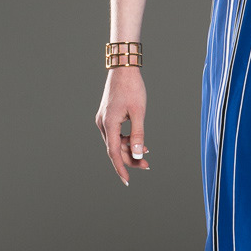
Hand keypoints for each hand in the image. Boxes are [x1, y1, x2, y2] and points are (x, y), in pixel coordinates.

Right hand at [96, 67, 149, 185]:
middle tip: (147, 165)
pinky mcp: (107, 116)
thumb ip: (138, 134)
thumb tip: (137, 154)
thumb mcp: (139, 112)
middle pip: (115, 148)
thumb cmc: (132, 88)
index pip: (113, 152)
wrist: (124, 69)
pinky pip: (116, 134)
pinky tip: (139, 142)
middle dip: (130, 158)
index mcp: (108, 123)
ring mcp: (104, 120)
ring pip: (115, 142)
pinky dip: (127, 139)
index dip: (121, 167)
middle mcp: (103, 123)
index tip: (127, 180)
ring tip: (147, 153)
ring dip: (129, 149)